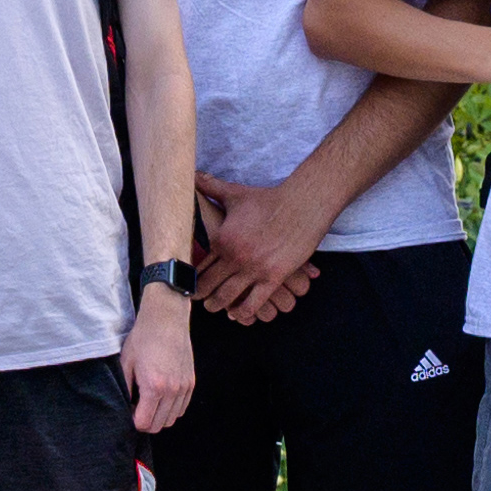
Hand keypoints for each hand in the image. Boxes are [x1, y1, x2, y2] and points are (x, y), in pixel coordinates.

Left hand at [123, 288, 195, 432]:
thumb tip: (125, 408)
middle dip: (146, 422)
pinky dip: (172, 408)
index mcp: (154, 387)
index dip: (133, 421)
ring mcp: (184, 387)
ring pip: (172, 419)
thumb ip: (125, 389)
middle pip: (159, 425)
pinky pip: (182, 407)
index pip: (144, 423)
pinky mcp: (191, 382)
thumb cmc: (143, 338)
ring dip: (160, 416)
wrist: (166, 319)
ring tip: (150, 402)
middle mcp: (172, 390)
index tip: (129, 410)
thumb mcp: (126, 363)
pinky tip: (162, 396)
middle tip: (137, 408)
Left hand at [194, 171, 326, 324]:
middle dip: (200, 295)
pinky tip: (239, 314)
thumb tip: (192, 175)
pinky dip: (244, 311)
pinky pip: (254, 302)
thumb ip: (211, 187)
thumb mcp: (235, 193)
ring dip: (219, 305)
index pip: (200, 264)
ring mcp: (254, 269)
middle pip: (210, 284)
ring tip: (215, 307)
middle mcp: (235, 256)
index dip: (192, 277)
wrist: (302, 204)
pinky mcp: (274, 277)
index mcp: (222, 238)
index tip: (188, 284)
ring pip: (229, 296)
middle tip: (196, 301)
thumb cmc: (268, 199)